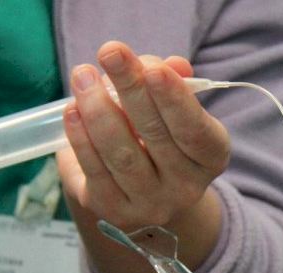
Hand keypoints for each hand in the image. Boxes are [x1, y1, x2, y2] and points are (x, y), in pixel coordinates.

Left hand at [57, 41, 229, 231]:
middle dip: (130, 88)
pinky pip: (94, 170)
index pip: (195, 130)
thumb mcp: (171, 108)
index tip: (152, 69)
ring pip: (120, 154)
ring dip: (98, 108)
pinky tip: (72, 110)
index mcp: (210, 158)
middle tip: (110, 52)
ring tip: (83, 75)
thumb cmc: (159, 137)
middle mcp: (186, 187)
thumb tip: (170, 64)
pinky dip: (80, 137)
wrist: (142, 191)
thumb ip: (168, 81)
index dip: (175, 99)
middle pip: (155, 135)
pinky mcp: (113, 210)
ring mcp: (149, 204)